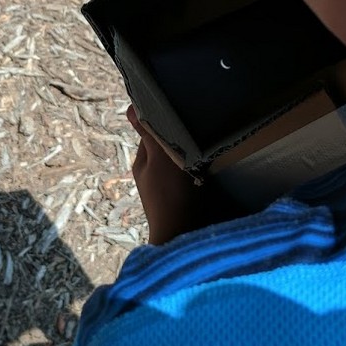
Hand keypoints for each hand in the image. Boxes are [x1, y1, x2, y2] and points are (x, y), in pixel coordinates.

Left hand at [127, 107, 248, 243]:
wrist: (186, 238)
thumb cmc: (170, 197)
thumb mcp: (159, 159)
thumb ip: (149, 134)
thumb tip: (131, 107)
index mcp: (143, 162)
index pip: (153, 130)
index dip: (165, 120)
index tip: (183, 109)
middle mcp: (154, 174)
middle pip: (169, 145)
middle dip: (182, 137)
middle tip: (201, 127)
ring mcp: (171, 188)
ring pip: (184, 160)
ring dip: (195, 154)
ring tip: (211, 147)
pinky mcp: (188, 198)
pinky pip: (196, 176)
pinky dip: (203, 171)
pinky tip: (215, 169)